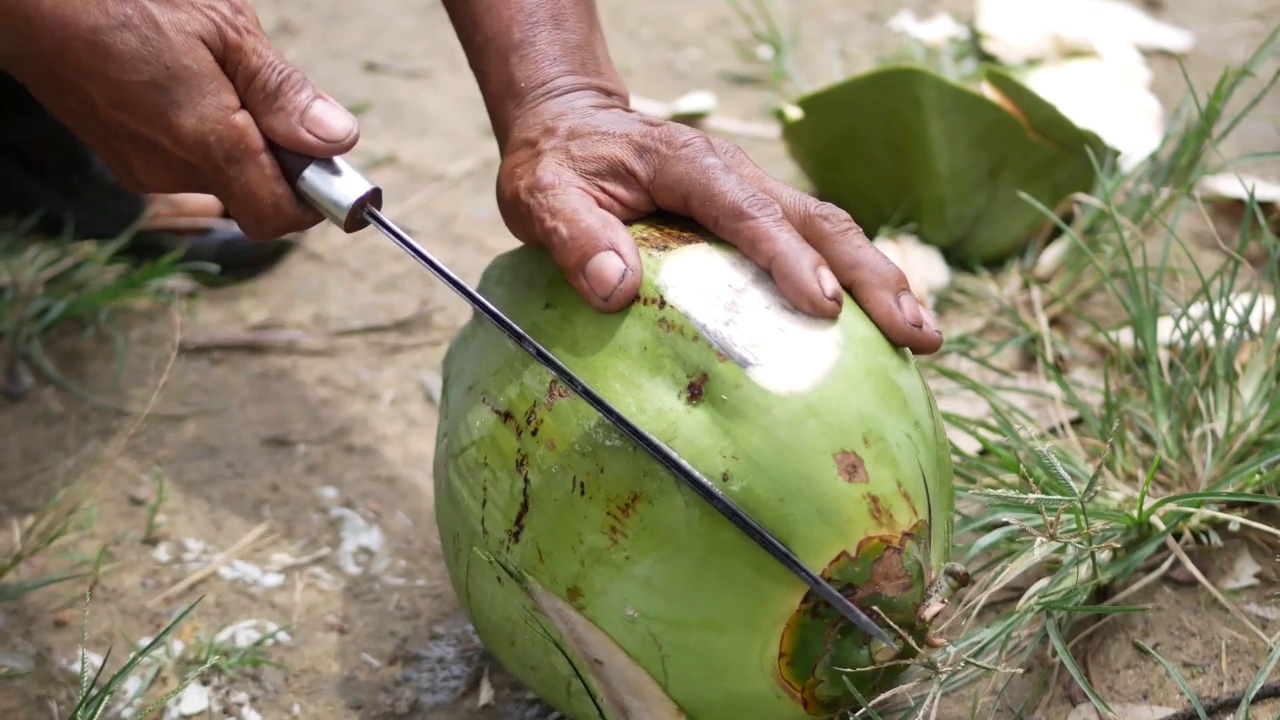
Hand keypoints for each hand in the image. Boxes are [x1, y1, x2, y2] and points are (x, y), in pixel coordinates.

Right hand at [0, 0, 359, 239]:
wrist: (25, 1)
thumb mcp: (222, 28)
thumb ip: (281, 92)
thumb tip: (338, 141)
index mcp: (205, 143)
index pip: (279, 217)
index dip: (315, 198)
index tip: (330, 164)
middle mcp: (171, 172)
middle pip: (256, 193)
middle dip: (278, 154)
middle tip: (265, 91)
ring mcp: (142, 170)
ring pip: (223, 174)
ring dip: (240, 138)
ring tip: (214, 73)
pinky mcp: (123, 160)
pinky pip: (187, 160)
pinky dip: (204, 133)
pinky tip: (183, 82)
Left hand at [495, 89, 943, 354]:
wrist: (571, 126)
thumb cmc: (557, 165)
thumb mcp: (542, 197)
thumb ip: (574, 236)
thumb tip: (616, 287)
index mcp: (690, 167)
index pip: (748, 212)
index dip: (788, 258)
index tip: (822, 306)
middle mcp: (737, 175)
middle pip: (819, 221)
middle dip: (872, 277)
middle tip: (914, 333)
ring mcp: (756, 195)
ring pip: (834, 231)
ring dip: (882, 281)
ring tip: (924, 338)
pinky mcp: (762, 219)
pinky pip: (819, 246)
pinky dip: (859, 283)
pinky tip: (885, 329)